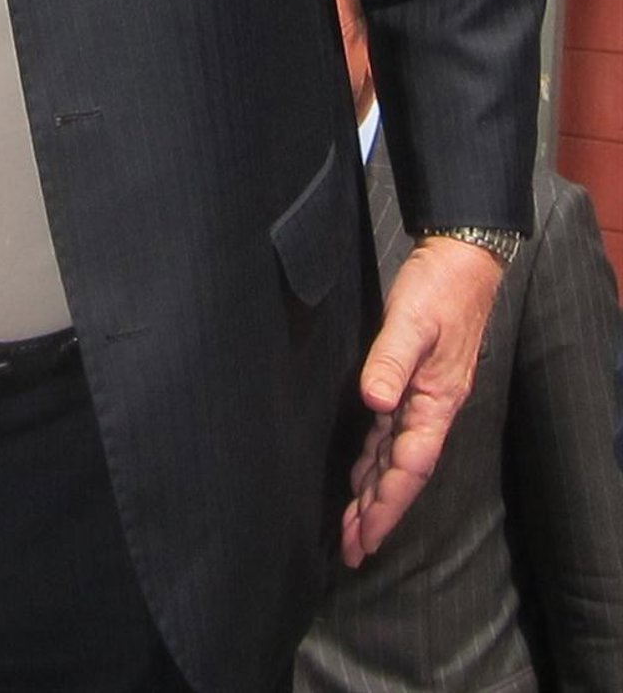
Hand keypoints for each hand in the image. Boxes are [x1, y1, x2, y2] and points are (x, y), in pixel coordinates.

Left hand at [341, 233, 505, 564]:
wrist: (460, 260)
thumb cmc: (437, 288)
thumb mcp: (411, 320)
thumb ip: (391, 358)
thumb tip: (375, 401)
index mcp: (434, 402)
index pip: (409, 466)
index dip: (386, 504)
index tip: (365, 536)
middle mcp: (428, 407)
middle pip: (400, 473)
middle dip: (376, 513)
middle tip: (351, 551)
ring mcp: (420, 396)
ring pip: (392, 458)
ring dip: (372, 492)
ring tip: (351, 528)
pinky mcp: (409, 381)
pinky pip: (389, 434)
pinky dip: (374, 459)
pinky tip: (360, 475)